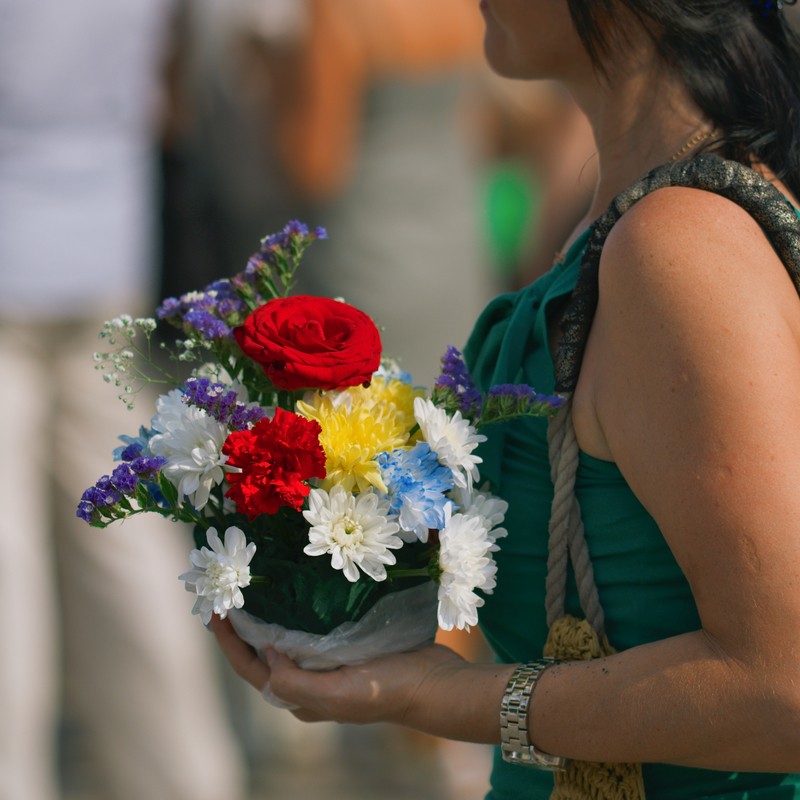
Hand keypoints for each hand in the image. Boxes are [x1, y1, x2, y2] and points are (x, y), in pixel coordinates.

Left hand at [210, 616, 508, 740]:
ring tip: (256, 585)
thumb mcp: (336, 695)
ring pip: (285, 638)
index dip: (229, 643)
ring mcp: (327, 663)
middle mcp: (307, 681)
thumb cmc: (384, 691)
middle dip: (243, 626)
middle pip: (263, 653)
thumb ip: (295, 683)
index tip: (214, 611)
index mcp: (299, 697)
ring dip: (267, 615)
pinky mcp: (346, 646)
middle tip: (230, 591)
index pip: (250, 669)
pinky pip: (311, 626)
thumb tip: (264, 653)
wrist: (432, 683)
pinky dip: (297, 608)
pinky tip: (297, 588)